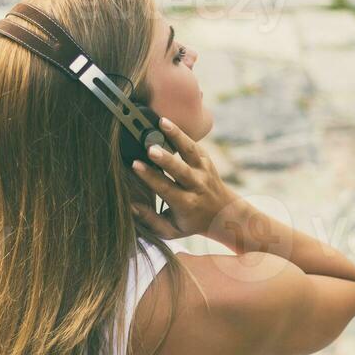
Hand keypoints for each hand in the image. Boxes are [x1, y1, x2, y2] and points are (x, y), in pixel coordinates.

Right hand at [130, 118, 234, 239]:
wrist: (223, 213)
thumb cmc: (191, 222)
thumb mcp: (171, 230)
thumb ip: (151, 220)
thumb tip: (131, 206)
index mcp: (187, 204)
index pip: (166, 188)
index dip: (150, 177)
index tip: (135, 165)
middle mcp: (197, 186)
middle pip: (180, 170)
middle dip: (165, 158)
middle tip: (150, 149)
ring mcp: (204, 171)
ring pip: (190, 151)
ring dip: (176, 136)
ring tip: (162, 123)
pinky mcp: (206, 160)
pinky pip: (194, 145)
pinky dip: (181, 134)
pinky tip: (166, 124)